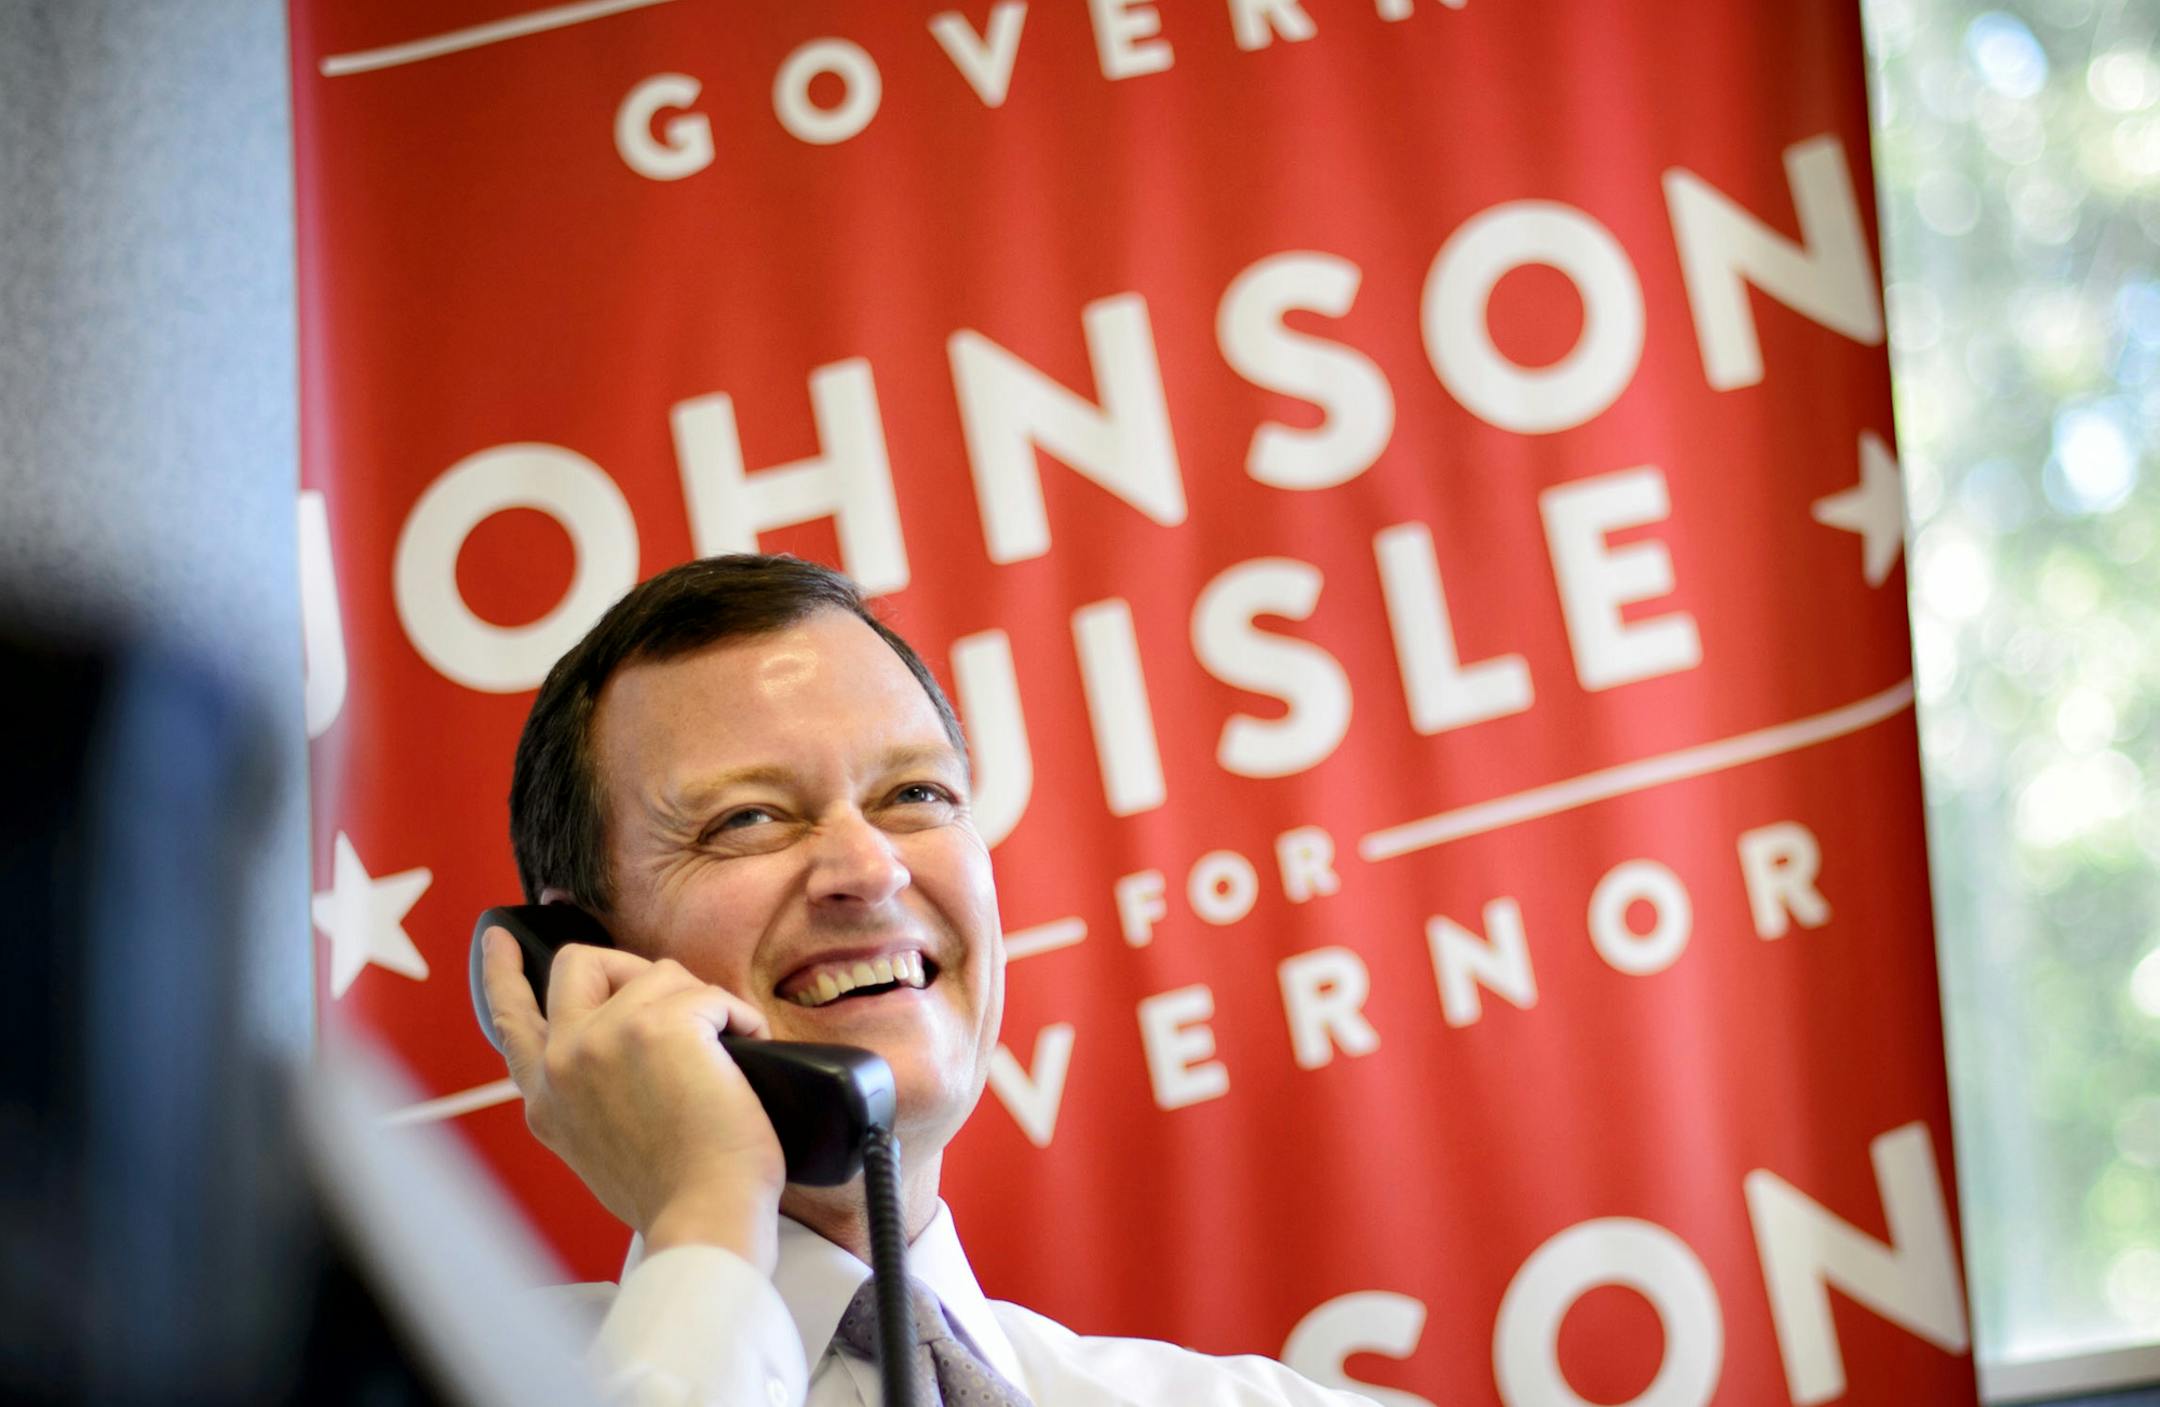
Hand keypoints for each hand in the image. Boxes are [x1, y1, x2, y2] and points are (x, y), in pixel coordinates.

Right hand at [481, 928, 787, 1271]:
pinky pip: (711, 993)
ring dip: (703, 1005)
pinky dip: (740, 1018)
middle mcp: (562, 1061)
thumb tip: (631, 1045)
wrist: (703, 1219)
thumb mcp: (598, 1148)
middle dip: (631, 966)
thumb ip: (590, 1095)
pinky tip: (748, 1050)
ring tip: (725, 1057)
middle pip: (580, 963)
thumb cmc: (675, 1196)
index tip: (499, 939)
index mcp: (545, 1099)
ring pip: (660, 974)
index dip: (502, 972)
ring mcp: (605, 1037)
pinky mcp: (660, 1025)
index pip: (510, 1020)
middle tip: (676, 998)